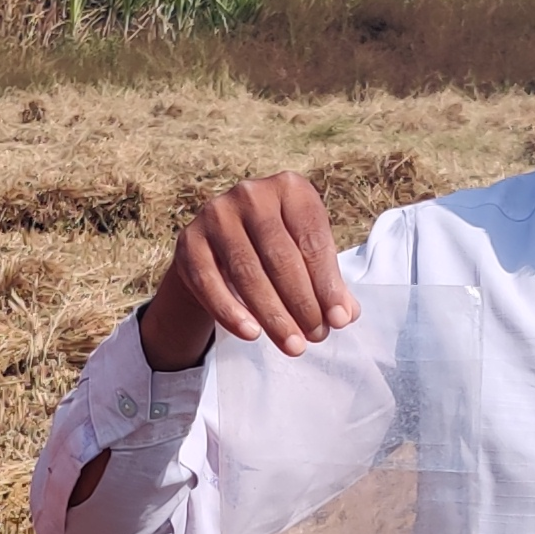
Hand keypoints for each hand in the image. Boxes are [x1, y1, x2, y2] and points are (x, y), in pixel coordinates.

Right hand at [140, 173, 358, 370]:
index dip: (328, 284)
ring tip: (292, 345)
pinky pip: (210, 283)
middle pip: (280, 257)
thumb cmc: (276, 250)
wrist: (220, 246)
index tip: (339, 321)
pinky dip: (232, 312)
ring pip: (247, 273)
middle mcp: (251, 194)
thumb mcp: (306, 256)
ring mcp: (216, 214)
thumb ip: (328, 283)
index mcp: (290, 188)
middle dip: (302, 303)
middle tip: (316, 337)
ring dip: (272, 315)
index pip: (313, 240)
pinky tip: (252, 334)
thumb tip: (345, 314)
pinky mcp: (189, 241)